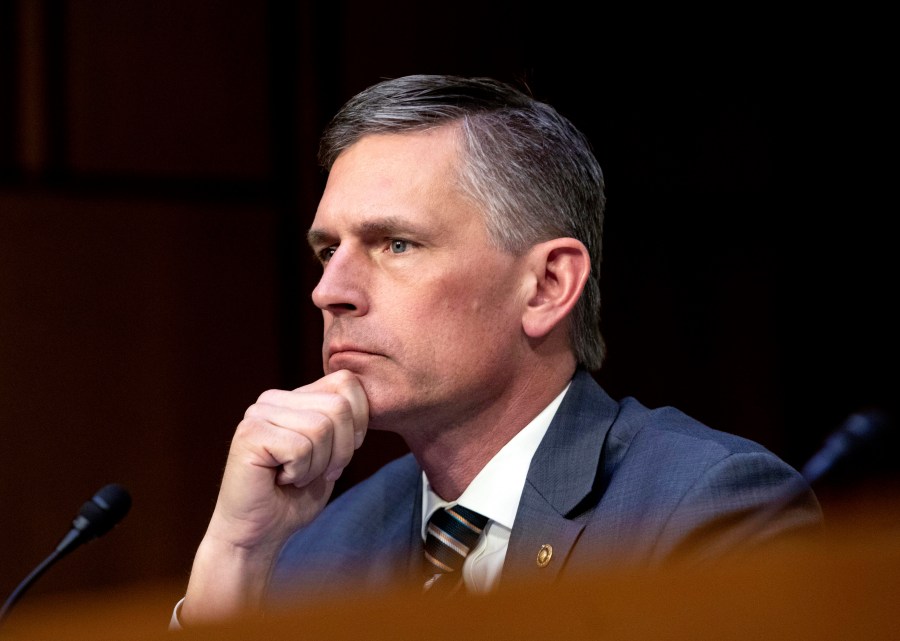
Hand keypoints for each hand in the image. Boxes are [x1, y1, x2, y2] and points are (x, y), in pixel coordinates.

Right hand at [182, 369, 367, 622]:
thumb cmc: (294, 497)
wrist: (258, 535)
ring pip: (322, 427)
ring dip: (318, 464)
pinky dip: (300, 472)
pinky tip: (280, 480)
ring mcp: (258, 414)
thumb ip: (344, 422)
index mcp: (293, 397)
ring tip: (295, 476)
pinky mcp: (250, 435)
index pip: (346, 382)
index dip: (359, 422)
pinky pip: (301, 447)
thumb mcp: (332, 454)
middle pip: (339, 406)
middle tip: (316, 472)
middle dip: (341, 449)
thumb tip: (364, 398)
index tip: (339, 455)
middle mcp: (272, 399)